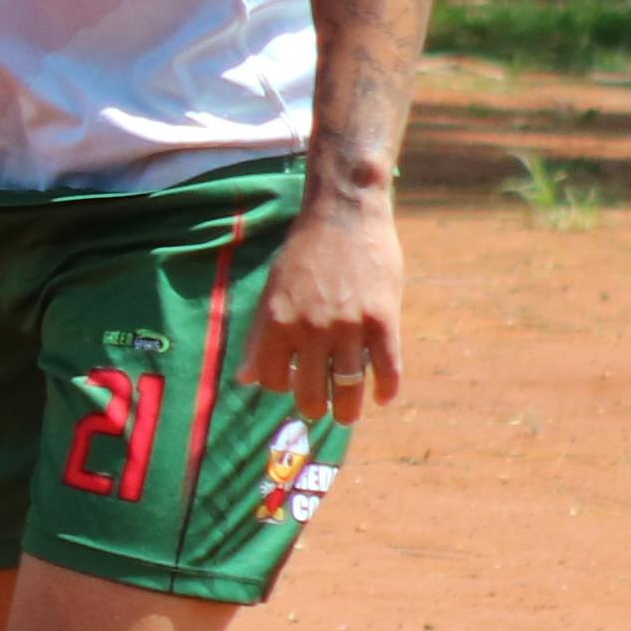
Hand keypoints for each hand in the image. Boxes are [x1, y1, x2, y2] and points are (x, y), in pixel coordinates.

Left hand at [241, 189, 406, 414]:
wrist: (344, 214)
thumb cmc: (305, 252)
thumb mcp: (272, 290)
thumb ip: (258, 336)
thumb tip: (244, 379)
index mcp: (276, 321)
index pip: (271, 379)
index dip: (280, 387)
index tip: (291, 385)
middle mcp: (309, 328)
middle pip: (309, 390)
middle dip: (313, 406)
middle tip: (320, 409)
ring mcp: (348, 325)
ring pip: (347, 387)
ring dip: (347, 410)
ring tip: (347, 416)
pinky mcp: (382, 318)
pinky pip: (387, 367)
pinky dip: (387, 388)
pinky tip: (384, 398)